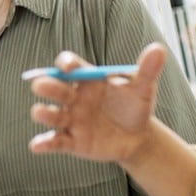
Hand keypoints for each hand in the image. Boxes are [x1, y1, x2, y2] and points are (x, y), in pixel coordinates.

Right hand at [28, 43, 165, 166]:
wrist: (137, 137)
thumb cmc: (134, 106)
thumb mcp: (142, 88)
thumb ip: (147, 69)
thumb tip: (158, 49)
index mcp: (88, 80)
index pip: (71, 67)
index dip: (66, 64)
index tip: (67, 67)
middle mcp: (74, 98)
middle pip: (56, 89)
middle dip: (47, 86)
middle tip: (40, 85)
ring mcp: (71, 120)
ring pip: (52, 115)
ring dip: (44, 113)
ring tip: (40, 112)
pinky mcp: (71, 141)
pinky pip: (55, 142)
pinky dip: (44, 144)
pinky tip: (37, 146)